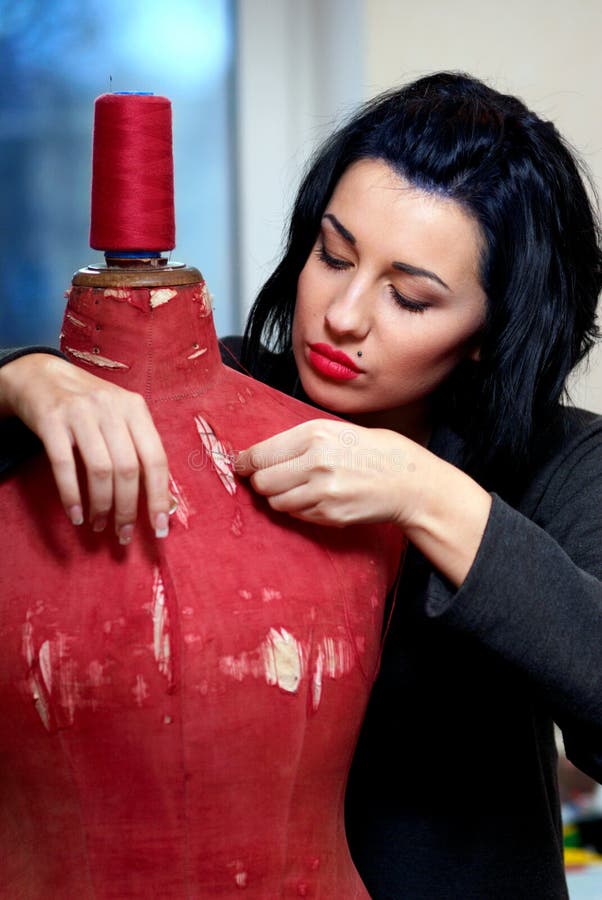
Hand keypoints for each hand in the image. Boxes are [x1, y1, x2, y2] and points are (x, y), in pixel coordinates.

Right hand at [0, 354, 170, 541]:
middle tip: (123, 533)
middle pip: (128, 469)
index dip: (159, 497)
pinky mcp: (52, 421)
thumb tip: (162, 500)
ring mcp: (81, 413)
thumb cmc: (88, 405)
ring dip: (102, 505)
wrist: (41, 375)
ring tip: (99, 524)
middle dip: (128, 508)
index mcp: (136, 408)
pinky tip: (77, 514)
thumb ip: (139, 449)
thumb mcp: (120, 416)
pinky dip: (72, 496)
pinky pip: (65, 466)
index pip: (156, 459)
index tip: (159, 527)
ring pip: (100, 470)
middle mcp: (111, 407)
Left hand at [235, 419, 417, 528]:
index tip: (242, 467)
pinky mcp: (330, 515)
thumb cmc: (372, 453)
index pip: (260, 454)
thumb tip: (258, 456)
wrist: (407, 481)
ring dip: (280, 497)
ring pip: (276, 502)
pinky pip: (297, 515)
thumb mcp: (334, 432)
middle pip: (262, 481)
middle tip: (272, 480)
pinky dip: (300, 509)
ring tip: (300, 489)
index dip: (245, 463)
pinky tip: (318, 499)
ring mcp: (322, 491)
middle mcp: (316, 461)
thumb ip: (297, 442)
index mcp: (314, 434)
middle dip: (262, 483)